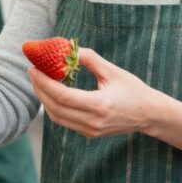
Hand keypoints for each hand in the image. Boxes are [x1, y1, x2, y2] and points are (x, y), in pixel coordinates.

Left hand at [30, 47, 158, 137]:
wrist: (149, 115)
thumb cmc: (134, 90)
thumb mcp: (114, 71)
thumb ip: (91, 60)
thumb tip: (70, 49)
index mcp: (99, 105)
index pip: (62, 95)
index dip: (44, 82)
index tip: (34, 68)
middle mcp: (92, 122)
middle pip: (55, 108)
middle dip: (39, 90)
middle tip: (32, 73)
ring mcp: (90, 131)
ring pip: (57, 118)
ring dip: (44, 100)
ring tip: (39, 82)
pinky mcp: (89, 134)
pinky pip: (65, 121)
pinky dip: (54, 108)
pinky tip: (51, 94)